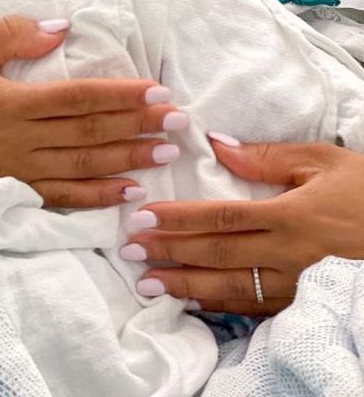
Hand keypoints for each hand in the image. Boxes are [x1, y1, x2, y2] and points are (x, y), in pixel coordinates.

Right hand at [0, 15, 188, 208]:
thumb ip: (10, 34)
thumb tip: (61, 27)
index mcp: (11, 102)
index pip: (79, 97)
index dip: (121, 95)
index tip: (158, 91)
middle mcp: (21, 139)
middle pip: (90, 131)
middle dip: (138, 125)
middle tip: (179, 120)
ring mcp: (19, 170)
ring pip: (83, 165)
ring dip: (127, 159)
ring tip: (166, 152)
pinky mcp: (13, 192)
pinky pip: (62, 197)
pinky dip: (97, 197)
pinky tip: (128, 192)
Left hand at [121, 137, 363, 314]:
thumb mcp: (323, 161)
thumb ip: (267, 156)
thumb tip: (217, 145)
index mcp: (290, 216)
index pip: (222, 216)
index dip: (180, 218)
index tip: (144, 217)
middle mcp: (289, 255)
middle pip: (218, 254)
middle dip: (171, 252)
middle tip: (131, 250)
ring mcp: (296, 284)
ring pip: (231, 288)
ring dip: (186, 285)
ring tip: (148, 282)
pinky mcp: (303, 303)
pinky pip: (255, 308)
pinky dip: (220, 306)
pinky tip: (192, 301)